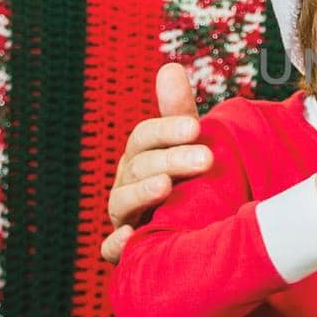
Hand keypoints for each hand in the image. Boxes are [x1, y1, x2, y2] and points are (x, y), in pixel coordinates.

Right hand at [101, 63, 208, 263]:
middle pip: (139, 166)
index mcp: (141, 155)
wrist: (187, 229)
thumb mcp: (185, 146)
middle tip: (204, 157)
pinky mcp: (125, 249)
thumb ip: (177, 111)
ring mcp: (123, 216)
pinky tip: (129, 238)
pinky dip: (117, 244)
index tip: (196, 126)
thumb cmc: (185, 181)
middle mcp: (126, 182)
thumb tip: (171, 67)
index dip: (168, 129)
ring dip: (142, 193)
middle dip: (170, 160)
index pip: (146, 137)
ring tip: (165, 186)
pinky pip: (112, 249)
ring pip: (122, 202)